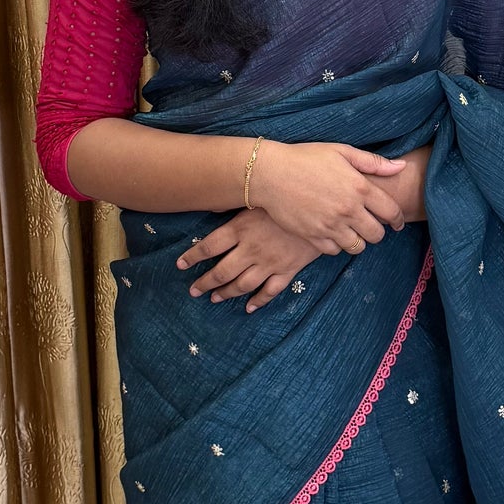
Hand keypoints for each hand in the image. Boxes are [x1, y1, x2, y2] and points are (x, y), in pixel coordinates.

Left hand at [177, 209, 317, 310]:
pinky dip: (258, 301)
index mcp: (240, 228)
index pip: (208, 246)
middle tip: (194, 290)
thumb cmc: (287, 196)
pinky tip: (249, 308)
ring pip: (242, 284)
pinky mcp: (288, 270)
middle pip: (221, 270)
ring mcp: (270, 262)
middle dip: (204, 282)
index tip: (180, 265)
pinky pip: (270, 291)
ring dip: (226, 293)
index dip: (192, 257)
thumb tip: (212, 205)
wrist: (323, 207)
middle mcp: (251, 249)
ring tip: (214, 298)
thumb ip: (235, 204)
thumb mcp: (257, 196)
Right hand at [247, 140, 407, 255]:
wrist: (270, 173)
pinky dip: (337, 245)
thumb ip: (373, 162)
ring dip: (359, 241)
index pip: (391, 212)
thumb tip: (401, 166)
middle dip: (378, 231)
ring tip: (353, 232)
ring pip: (357, 247)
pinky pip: (334, 251)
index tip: (397, 223)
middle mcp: (348, 210)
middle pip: (377, 235)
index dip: (398, 220)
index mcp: (360, 187)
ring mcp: (330, 226)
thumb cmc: (306, 158)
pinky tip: (333, 234)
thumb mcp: (341, 151)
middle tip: (372, 226)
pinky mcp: (313, 237)